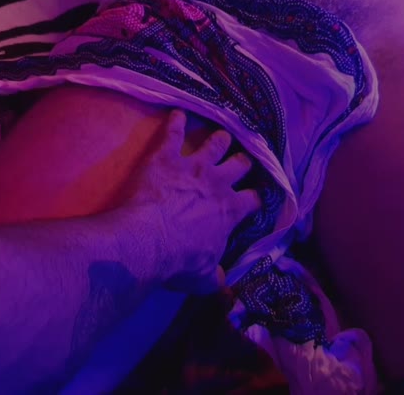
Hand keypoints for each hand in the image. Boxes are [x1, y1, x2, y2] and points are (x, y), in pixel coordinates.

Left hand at [130, 110, 259, 293]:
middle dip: (243, 161)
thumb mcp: (204, 279)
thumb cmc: (178, 262)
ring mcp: (193, 166)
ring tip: (222, 133)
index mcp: (231, 210)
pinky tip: (177, 113)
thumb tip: (225, 290)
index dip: (258, 197)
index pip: (254, 199)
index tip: (257, 197)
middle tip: (243, 159)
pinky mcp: (166, 156)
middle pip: (240, 164)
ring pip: (215, 142)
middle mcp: (218, 182)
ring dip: (219, 138)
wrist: (146, 241)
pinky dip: (176, 122)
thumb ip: (217, 280)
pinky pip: (173, 132)